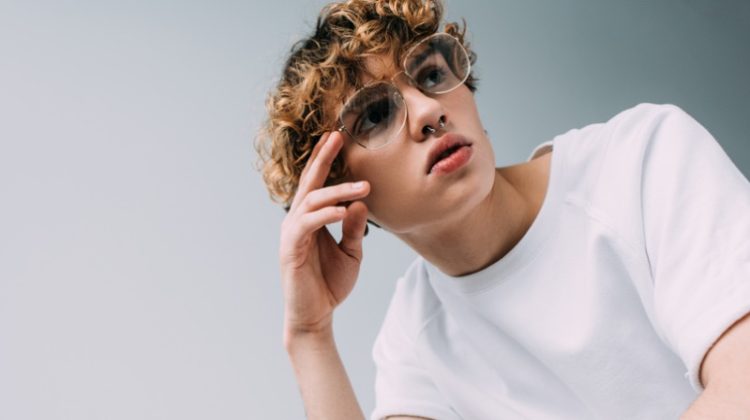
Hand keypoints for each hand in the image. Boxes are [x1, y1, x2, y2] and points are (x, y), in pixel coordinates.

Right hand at [279, 131, 369, 344]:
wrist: (315, 316)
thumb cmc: (330, 284)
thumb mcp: (351, 252)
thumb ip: (353, 227)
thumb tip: (359, 202)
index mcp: (309, 219)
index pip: (316, 184)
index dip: (324, 160)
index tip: (336, 138)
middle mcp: (297, 221)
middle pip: (309, 183)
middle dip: (322, 158)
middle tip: (336, 137)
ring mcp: (292, 233)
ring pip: (311, 201)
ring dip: (337, 191)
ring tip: (363, 188)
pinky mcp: (291, 248)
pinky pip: (307, 224)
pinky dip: (326, 214)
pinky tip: (343, 210)